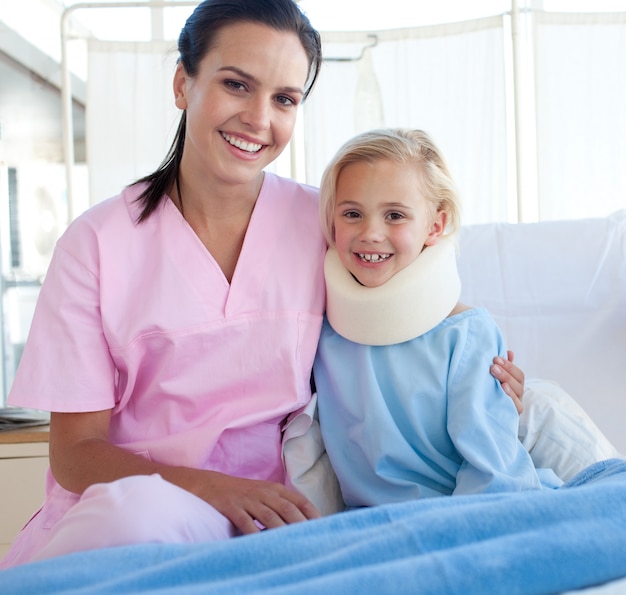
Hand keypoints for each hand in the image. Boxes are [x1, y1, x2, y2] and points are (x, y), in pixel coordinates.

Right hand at [197, 472, 320, 534]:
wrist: (209, 484)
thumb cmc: (242, 493)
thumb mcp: (264, 493)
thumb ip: (282, 505)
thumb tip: (304, 524)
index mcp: (275, 489)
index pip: (299, 501)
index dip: (312, 514)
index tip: (324, 528)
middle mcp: (264, 492)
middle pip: (287, 509)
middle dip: (301, 525)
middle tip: (312, 540)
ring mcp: (247, 499)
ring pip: (269, 516)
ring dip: (281, 530)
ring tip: (292, 545)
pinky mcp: (231, 506)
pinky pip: (244, 521)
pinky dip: (253, 533)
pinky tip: (259, 543)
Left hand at [491, 350, 524, 413]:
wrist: (482, 415)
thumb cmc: (491, 393)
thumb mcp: (497, 379)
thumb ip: (503, 366)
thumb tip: (509, 352)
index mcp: (516, 385)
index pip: (518, 374)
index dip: (509, 365)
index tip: (496, 359)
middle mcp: (518, 395)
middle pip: (518, 382)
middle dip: (506, 372)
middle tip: (492, 366)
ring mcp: (515, 405)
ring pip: (517, 393)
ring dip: (507, 381)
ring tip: (495, 373)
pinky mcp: (511, 414)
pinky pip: (515, 406)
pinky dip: (510, 397)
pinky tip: (503, 388)